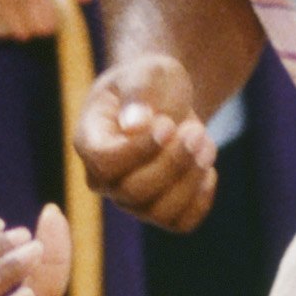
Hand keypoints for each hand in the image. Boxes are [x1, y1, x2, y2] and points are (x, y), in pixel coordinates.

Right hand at [73, 54, 217, 231]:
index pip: (105, 163)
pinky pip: (180, 222)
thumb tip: (134, 126)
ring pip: (160, 212)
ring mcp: (129, 199)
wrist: (165, 98)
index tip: (168, 124)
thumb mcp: (145, 73)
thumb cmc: (149, 82)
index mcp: (89, 142)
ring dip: (191, 179)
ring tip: (205, 140)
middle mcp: (102, 179)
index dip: (139, 151)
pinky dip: (201, 198)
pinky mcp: (158, 210)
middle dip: (173, 163)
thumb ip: (138, 94)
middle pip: (134, 192)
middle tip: (197, 130)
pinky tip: (206, 167)